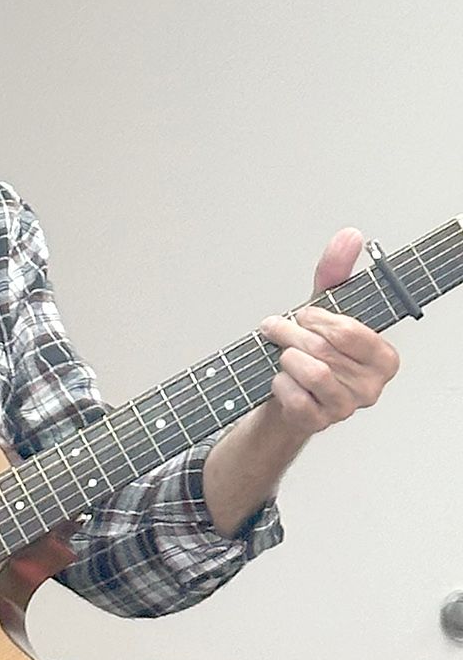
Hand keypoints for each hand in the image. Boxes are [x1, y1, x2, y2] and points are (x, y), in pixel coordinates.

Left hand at [258, 228, 399, 437]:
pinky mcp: (320, 422)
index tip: (304, 315)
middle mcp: (371, 385)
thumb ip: (337, 272)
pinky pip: (294, 396)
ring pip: (311, 372)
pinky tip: (280, 379)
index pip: (350, 332)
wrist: (284, 393)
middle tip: (276, 329)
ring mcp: (346, 407)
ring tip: (281, 354)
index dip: (317, 320)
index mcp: (382, 357)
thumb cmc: (309, 351)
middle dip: (290, 334)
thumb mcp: (322, 309)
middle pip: (324, 350)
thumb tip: (350, 236)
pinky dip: (278, 383)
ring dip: (285, 357)